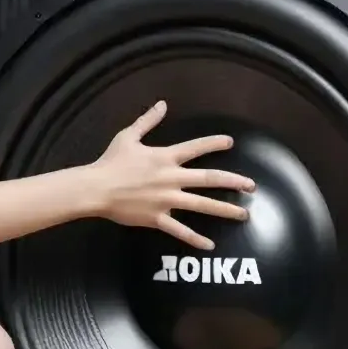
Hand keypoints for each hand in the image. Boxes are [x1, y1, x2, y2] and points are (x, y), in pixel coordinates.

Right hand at [90, 100, 255, 249]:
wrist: (96, 188)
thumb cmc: (111, 162)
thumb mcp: (128, 136)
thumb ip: (147, 120)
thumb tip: (162, 104)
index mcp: (165, 157)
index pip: (196, 148)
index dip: (214, 143)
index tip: (230, 142)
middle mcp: (171, 178)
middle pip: (209, 179)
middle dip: (233, 182)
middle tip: (251, 186)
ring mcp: (166, 200)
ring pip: (202, 205)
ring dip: (225, 210)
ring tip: (243, 214)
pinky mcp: (158, 218)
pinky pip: (180, 230)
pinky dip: (195, 239)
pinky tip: (210, 245)